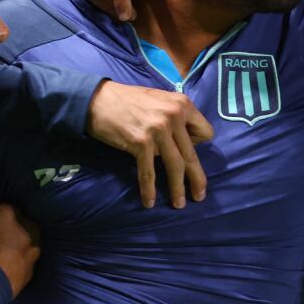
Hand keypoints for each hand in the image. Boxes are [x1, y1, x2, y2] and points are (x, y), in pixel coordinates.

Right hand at [86, 81, 213, 208]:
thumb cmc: (129, 101)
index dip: (197, 145)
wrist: (97, 100)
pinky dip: (149, 189)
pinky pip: (149, 172)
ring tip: (179, 204)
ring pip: (176, 166)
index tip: (184, 151)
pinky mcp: (141, 143)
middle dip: (197, 179)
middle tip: (199, 196)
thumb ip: (176, 117)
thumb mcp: (161, 100)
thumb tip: (186, 141)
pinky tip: (149, 201)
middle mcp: (174, 116)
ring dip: (178, 189)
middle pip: (192, 155)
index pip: (206, 133)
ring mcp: (158, 130)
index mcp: (183, 104)